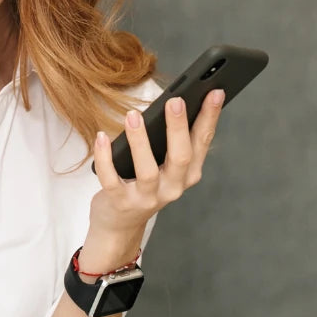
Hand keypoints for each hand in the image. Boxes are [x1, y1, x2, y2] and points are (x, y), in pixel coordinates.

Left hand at [87, 90, 225, 246]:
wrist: (120, 224)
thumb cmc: (144, 184)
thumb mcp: (166, 166)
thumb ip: (173, 141)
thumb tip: (177, 102)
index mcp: (188, 174)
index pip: (202, 142)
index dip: (210, 118)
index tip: (214, 92)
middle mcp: (172, 187)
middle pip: (181, 157)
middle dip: (178, 128)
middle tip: (175, 101)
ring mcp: (147, 197)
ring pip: (147, 170)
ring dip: (140, 141)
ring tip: (133, 115)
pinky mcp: (121, 202)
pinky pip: (111, 179)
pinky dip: (106, 158)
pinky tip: (102, 137)